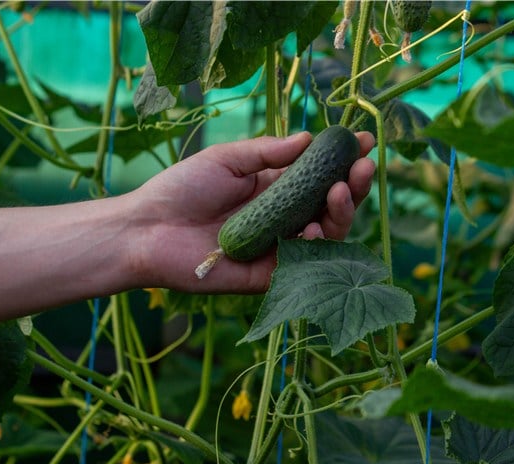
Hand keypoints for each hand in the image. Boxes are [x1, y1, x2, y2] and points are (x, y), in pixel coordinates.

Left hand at [132, 130, 375, 293]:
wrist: (148, 229)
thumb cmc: (182, 188)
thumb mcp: (227, 160)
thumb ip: (267, 152)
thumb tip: (308, 138)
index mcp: (273, 187)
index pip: (317, 174)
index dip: (342, 160)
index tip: (365, 141)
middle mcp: (281, 216)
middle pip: (328, 205)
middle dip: (352, 185)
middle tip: (364, 165)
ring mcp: (277, 246)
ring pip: (324, 235)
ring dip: (341, 213)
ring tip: (340, 190)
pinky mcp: (268, 275)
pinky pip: (302, 264)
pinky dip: (313, 246)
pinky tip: (312, 227)